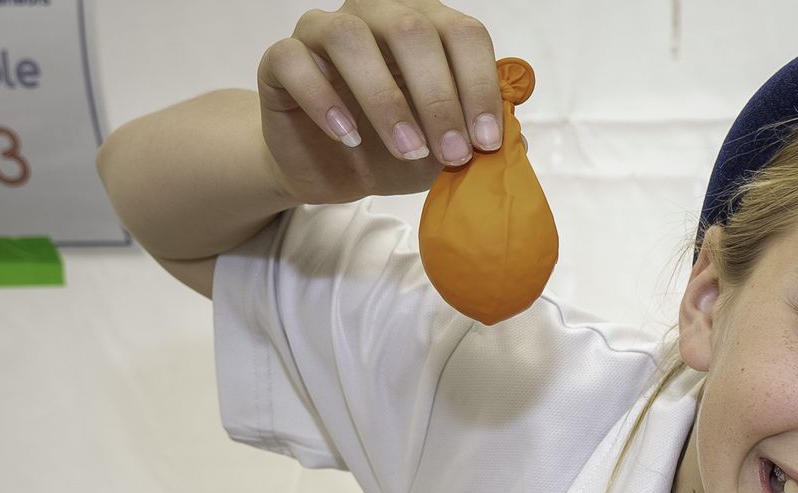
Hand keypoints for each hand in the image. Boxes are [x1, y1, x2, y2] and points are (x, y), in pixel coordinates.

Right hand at [257, 0, 503, 205]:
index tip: (487, 141)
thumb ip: (478, 134)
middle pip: (411, 29)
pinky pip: (292, 60)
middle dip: (439, 97)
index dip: (480, 84)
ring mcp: (323, 31)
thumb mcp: (447, 147)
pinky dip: (324, 99)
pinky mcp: (280, 59)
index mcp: (425, 26)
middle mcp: (375, 16)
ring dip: (385, 98)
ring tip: (405, 148)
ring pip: (349, 37)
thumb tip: (517, 133)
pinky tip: (348, 135)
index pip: (462, 33)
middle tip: (452, 152)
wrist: (334, 172)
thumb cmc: (397, 149)